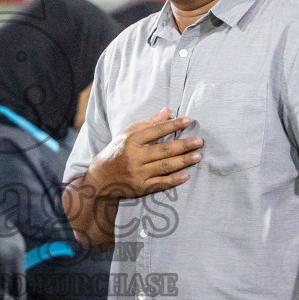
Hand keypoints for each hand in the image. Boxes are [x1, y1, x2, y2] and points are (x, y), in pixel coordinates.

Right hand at [85, 107, 201, 199]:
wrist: (99, 179)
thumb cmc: (116, 153)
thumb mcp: (127, 134)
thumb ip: (148, 124)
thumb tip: (168, 111)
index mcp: (130, 141)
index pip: (155, 131)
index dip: (173, 125)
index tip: (189, 121)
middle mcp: (134, 157)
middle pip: (163, 150)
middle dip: (183, 145)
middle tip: (200, 141)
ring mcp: (137, 174)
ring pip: (164, 166)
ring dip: (183, 161)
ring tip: (198, 156)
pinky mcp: (140, 188)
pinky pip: (160, 184)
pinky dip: (173, 180)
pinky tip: (186, 176)